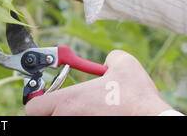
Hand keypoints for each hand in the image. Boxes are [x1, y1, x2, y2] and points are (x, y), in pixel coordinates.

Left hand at [25, 50, 172, 115]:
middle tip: (64, 107)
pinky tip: (96, 117)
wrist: (153, 120)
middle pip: (43, 119)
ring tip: (84, 112)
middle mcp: (66, 120)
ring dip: (65, 117)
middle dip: (51, 112)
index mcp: (67, 102)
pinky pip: (73, 130)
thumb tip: (110, 60)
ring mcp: (76, 129)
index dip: (38, 101)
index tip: (47, 97)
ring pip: (58, 123)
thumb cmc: (136, 97)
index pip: (33, 107)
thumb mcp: (123, 64)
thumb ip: (109, 57)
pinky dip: (80, 121)